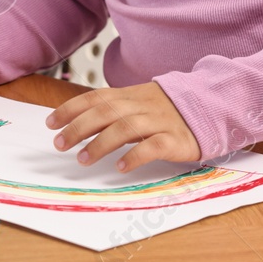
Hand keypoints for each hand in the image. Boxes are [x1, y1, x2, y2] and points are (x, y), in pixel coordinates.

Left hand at [47, 81, 200, 172]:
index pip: (95, 97)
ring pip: (126, 127)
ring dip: (101, 143)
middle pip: (105, 111)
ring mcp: (160, 120)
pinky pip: (154, 145)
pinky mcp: (177, 138)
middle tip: (60, 144)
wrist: (211, 106)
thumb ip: (114, 110)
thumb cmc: (168, 110)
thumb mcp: (139, 103)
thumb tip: (79, 122)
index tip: (50, 123)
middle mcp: (142, 105)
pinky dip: (135, 155)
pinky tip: (121, 167)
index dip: (71, 108)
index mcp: (130, 94)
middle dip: (79, 127)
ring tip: (83, 159)